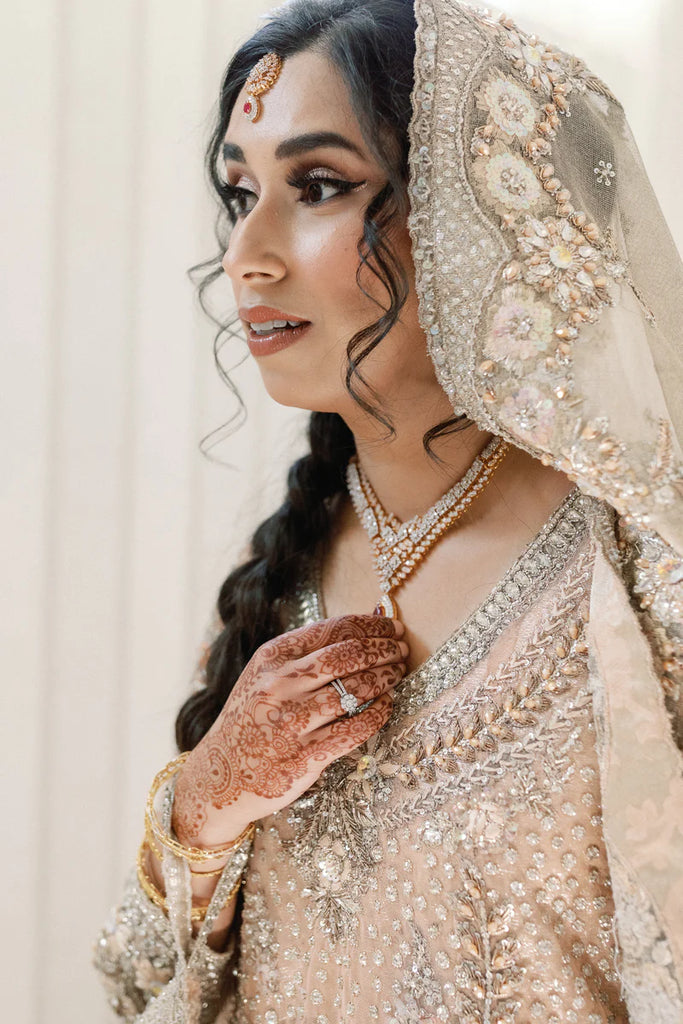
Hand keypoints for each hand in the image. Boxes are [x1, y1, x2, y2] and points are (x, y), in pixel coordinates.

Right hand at [173, 614, 407, 845]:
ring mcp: (291, 722)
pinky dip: (378, 714)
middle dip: (384, 649)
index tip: (393, 627)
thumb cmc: (253, 718)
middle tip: (403, 649)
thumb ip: (305, 653)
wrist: (221, 775)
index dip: (371, 625)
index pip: (333, 629)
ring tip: (398, 673)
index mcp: (272, 658)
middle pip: (348, 656)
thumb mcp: (265, 675)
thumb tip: (362, 629)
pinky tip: (387, 706)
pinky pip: (355, 730)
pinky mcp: (304, 757)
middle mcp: (279, 686)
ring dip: (386, 678)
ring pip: (355, 691)